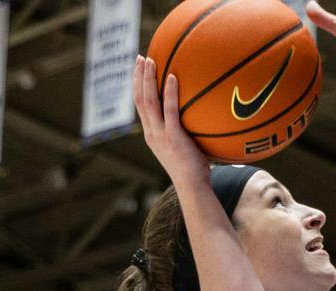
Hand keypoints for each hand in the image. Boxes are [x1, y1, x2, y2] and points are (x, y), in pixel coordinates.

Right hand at [132, 58, 212, 186]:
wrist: (193, 188)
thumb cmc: (193, 171)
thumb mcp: (184, 148)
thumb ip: (184, 133)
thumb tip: (198, 119)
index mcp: (152, 135)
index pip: (140, 106)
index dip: (137, 86)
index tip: (139, 70)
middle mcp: (151, 133)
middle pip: (139, 99)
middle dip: (138, 77)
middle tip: (140, 58)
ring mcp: (161, 135)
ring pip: (148, 101)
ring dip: (148, 79)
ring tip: (151, 61)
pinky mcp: (173, 137)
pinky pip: (169, 110)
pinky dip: (169, 93)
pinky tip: (173, 77)